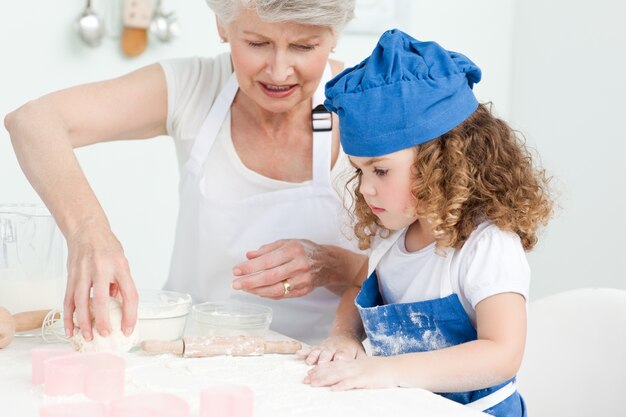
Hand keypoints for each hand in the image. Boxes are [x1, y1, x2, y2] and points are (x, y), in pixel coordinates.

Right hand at [63, 225, 137, 340]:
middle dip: (103, 321)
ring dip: (83, 322)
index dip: (130, 315)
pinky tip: (70, 329)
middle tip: (106, 334)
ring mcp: (83, 273)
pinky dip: (68, 316)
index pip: (129, 294)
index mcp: (120, 266)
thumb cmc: (107, 246)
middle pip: (102, 300)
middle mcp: (101, 269)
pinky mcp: (70, 276)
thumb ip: (122, 284)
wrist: (86, 230)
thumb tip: (120, 309)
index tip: (127, 329)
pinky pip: (68, 300)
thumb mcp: (122, 262)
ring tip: (88, 337)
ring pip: (81, 302)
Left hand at [231, 239, 326, 298]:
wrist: (328, 263)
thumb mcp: (287, 243)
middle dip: (250, 282)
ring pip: (276, 290)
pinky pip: (282, 295)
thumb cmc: (305, 250)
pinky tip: (257, 291)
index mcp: (294, 250)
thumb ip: (267, 249)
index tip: (236, 270)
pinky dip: (267, 294)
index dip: (250, 267)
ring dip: (257, 290)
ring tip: (244, 288)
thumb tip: (248, 256)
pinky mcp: (304, 291)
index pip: (267, 261)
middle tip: (236, 283)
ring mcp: (303, 280)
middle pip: (270, 277)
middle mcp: (299, 265)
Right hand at [297, 335, 365, 364]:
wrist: (345, 332)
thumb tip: (366, 370)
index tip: (336, 364)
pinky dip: (304, 351)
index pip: (342, 355)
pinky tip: (298, 354)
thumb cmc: (353, 347)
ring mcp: (325, 346)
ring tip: (309, 363)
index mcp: (345, 350)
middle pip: (328, 354)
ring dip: (313, 357)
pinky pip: (310, 348)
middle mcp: (334, 348)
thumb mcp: (360, 352)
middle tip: (320, 367)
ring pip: (318, 352)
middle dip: (324, 360)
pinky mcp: (318, 346)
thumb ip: (361, 360)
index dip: (339, 359)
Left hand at [304, 356, 395, 389]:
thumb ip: (352, 369)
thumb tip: (341, 376)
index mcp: (351, 363)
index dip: (319, 368)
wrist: (395, 367)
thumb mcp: (363, 366)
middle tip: (305, 380)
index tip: (308, 373)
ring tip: (313, 383)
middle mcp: (352, 366)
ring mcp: (358, 372)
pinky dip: (342, 386)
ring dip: (324, 379)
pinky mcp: (366, 379)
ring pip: (338, 375)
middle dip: (317, 374)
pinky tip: (333, 389)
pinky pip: (352, 383)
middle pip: (331, 369)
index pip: (332, 365)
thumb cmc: (380, 369)